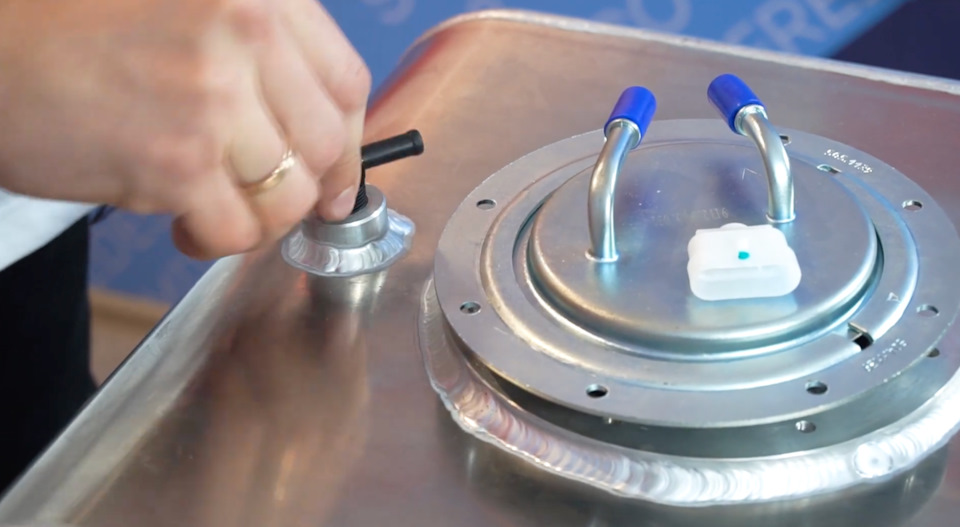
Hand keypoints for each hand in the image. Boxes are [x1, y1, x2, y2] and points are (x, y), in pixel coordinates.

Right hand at [0, 0, 370, 258]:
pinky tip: (187, 225)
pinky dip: (216, 240)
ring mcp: (213, 99)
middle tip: (279, 201)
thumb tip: (318, 130)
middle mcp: (246, 36)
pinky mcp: (176, 161)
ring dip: (261, 219)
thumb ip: (257, 54)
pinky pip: (237, 228)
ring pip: (290, 194)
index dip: (351, 139)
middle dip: (310, 187)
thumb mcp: (188, 9)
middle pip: (328, 144)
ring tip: (221, 208)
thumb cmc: (74, 28)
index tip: (338, 167)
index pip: (346, 83)